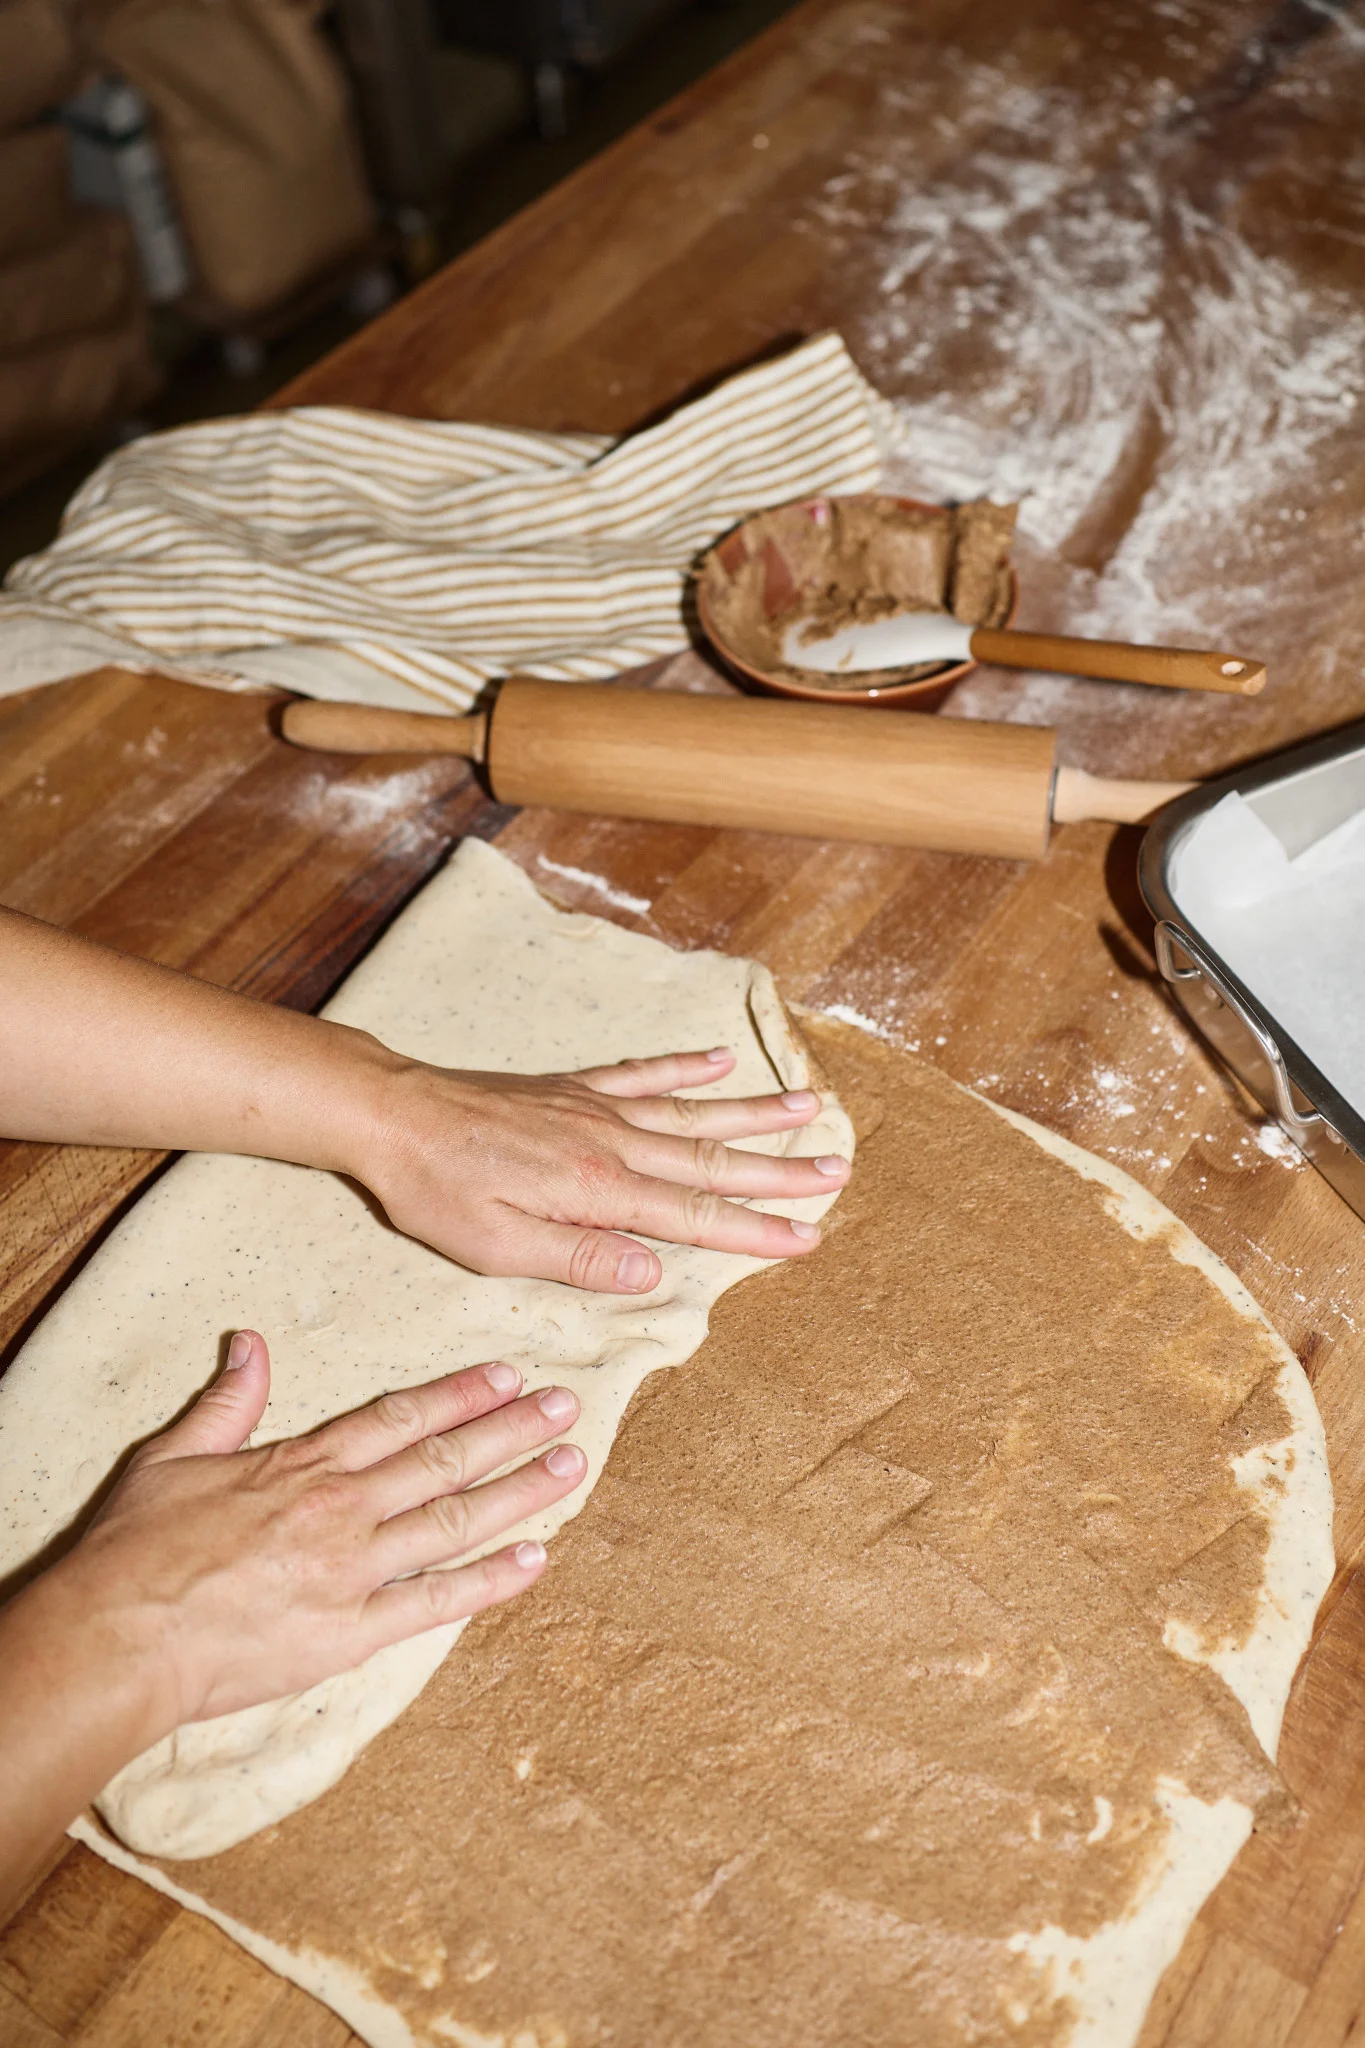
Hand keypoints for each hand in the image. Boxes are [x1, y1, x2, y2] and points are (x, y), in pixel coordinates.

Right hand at [13, 1332, 585, 1736]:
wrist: (120, 1638)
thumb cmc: (137, 1551)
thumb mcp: (172, 1457)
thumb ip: (226, 1401)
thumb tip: (249, 1342)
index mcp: (303, 1465)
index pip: (400, 1417)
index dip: (459, 1395)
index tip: (507, 1375)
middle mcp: (342, 1509)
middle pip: (444, 1459)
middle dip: (512, 1430)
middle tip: (567, 1408)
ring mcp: (353, 1571)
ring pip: (454, 1520)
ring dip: (519, 1492)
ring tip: (571, 1467)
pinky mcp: (352, 1632)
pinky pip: (436, 1603)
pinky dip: (490, 1582)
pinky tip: (535, 1560)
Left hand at [358, 1046, 849, 1292]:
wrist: (392, 1115)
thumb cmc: (437, 1191)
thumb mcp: (499, 1247)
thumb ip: (581, 1260)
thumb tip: (655, 1276)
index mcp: (598, 1190)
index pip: (694, 1216)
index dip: (754, 1230)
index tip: (808, 1237)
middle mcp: (610, 1141)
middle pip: (712, 1157)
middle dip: (778, 1170)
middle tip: (838, 1172)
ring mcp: (595, 1108)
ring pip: (692, 1110)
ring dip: (753, 1112)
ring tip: (809, 1106)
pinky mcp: (571, 1088)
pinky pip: (642, 1074)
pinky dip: (685, 1068)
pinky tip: (719, 1060)